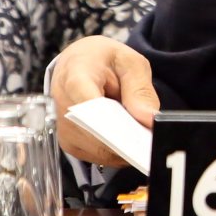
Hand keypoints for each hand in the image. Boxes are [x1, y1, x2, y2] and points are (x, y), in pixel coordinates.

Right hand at [51, 36, 160, 166]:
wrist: (78, 63)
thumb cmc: (103, 60)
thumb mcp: (129, 62)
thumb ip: (140, 88)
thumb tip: (149, 119)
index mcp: (75, 79)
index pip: (91, 108)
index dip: (116, 125)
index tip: (139, 134)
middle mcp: (63, 107)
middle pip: (98, 136)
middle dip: (128, 140)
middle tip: (152, 137)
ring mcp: (65, 129)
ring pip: (100, 150)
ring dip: (124, 147)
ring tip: (141, 134)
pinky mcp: (70, 143)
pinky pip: (98, 155)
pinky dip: (117, 150)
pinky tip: (128, 137)